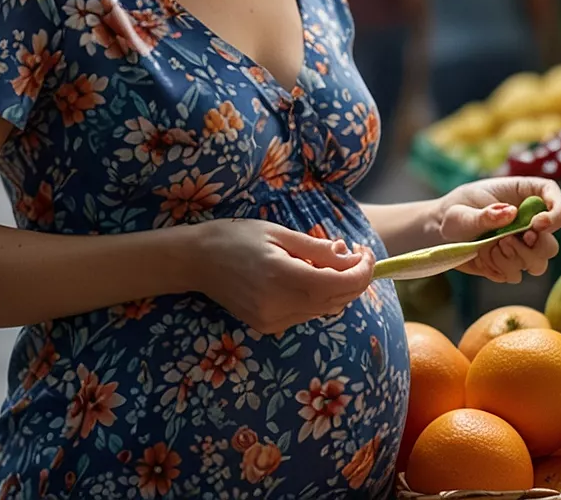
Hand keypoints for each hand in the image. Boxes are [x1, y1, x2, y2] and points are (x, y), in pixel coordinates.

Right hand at [189, 219, 376, 334]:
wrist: (195, 261)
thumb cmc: (236, 237)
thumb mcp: (279, 233)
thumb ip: (317, 249)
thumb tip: (349, 257)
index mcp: (284, 278)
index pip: (342, 284)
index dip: (363, 269)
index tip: (365, 251)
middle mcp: (281, 306)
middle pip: (338, 300)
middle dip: (355, 278)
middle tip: (353, 252)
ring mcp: (274, 321)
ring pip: (325, 309)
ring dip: (337, 288)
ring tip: (327, 261)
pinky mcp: (268, 327)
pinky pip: (306, 314)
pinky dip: (317, 297)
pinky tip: (308, 276)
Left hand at [436, 177, 560, 282]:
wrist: (439, 234)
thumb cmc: (452, 212)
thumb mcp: (463, 211)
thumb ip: (486, 214)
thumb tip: (511, 213)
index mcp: (525, 196)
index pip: (558, 203)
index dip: (556, 215)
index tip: (536, 224)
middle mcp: (529, 222)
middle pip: (552, 242)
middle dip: (534, 247)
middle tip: (507, 240)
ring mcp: (522, 246)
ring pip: (539, 263)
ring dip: (515, 259)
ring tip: (491, 247)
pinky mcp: (511, 264)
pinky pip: (516, 274)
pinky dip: (499, 268)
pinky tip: (483, 257)